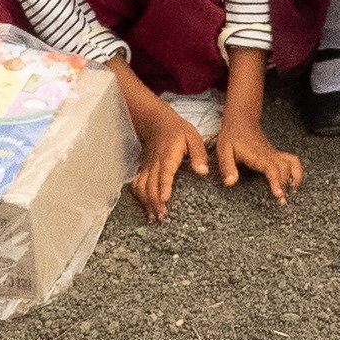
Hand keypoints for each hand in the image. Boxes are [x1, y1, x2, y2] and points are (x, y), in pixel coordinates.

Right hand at [129, 95, 206, 219]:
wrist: (156, 121)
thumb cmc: (178, 131)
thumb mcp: (193, 138)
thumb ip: (198, 155)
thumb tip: (203, 172)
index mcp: (169, 154)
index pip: (165, 171)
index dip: (164, 185)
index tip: (165, 199)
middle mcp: (154, 162)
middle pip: (151, 183)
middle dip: (154, 201)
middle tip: (161, 216)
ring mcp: (146, 166)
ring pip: (141, 186)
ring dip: (146, 201)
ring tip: (154, 217)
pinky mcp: (142, 169)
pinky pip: (136, 185)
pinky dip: (139, 197)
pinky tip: (145, 209)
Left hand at [212, 113, 303, 203]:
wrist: (241, 119)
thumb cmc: (233, 135)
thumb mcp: (224, 150)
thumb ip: (227, 167)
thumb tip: (230, 183)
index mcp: (257, 155)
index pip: (271, 169)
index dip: (276, 181)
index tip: (279, 194)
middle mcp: (269, 154)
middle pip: (284, 170)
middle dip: (285, 186)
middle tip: (282, 202)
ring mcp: (274, 153)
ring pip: (291, 164)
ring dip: (295, 177)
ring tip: (293, 192)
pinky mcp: (275, 153)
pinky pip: (291, 160)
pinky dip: (296, 170)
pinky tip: (293, 181)